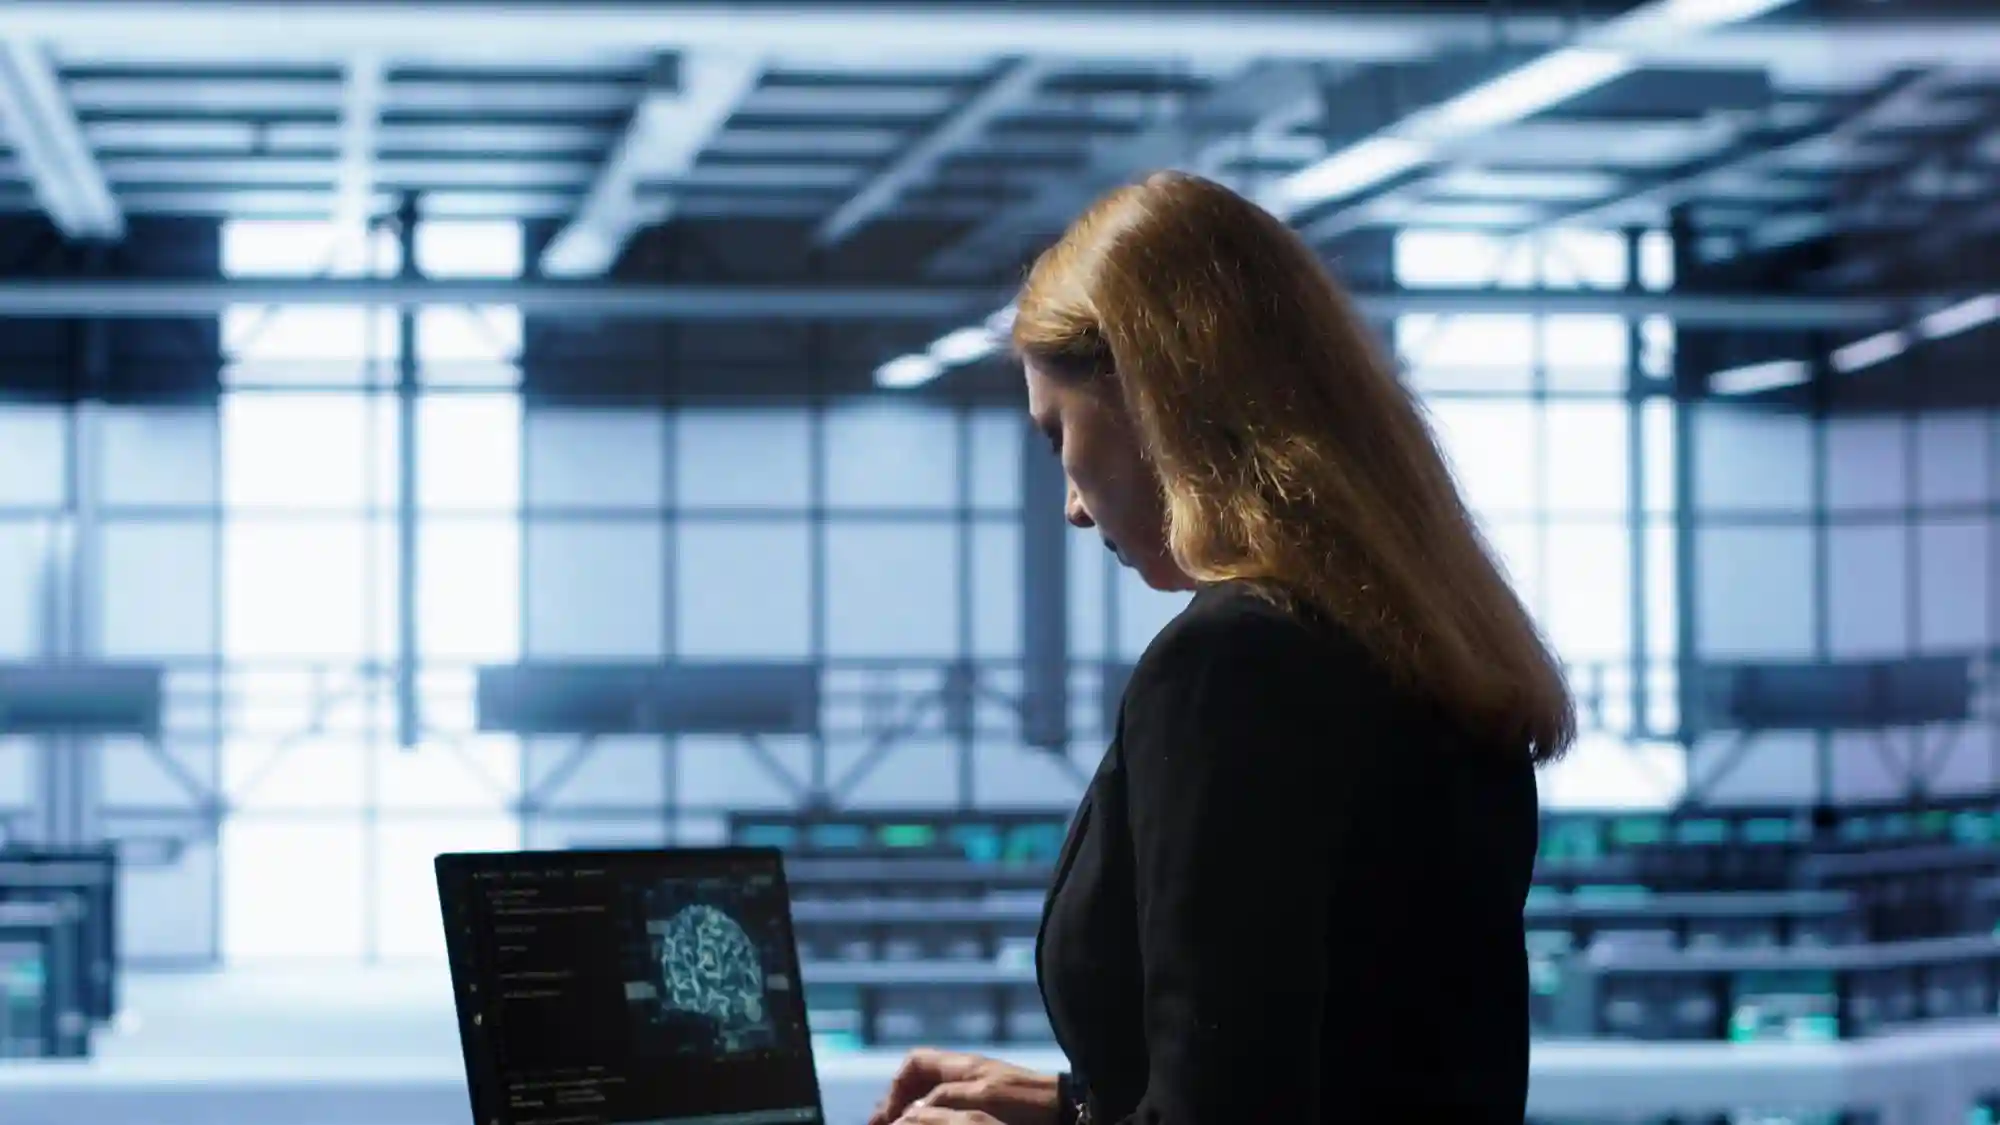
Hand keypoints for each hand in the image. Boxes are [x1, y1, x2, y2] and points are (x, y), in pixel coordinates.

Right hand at [865, 1047, 1059, 1124]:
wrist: (1064, 1109)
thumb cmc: (1026, 1102)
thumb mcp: (982, 1098)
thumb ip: (945, 1099)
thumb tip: (910, 1111)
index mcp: (962, 1065)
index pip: (915, 1063)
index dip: (897, 1087)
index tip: (890, 1115)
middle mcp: (965, 1074)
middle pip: (919, 1081)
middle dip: (899, 1102)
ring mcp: (976, 1090)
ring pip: (932, 1097)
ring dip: (914, 1112)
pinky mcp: (987, 1108)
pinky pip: (949, 1109)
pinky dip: (934, 1118)